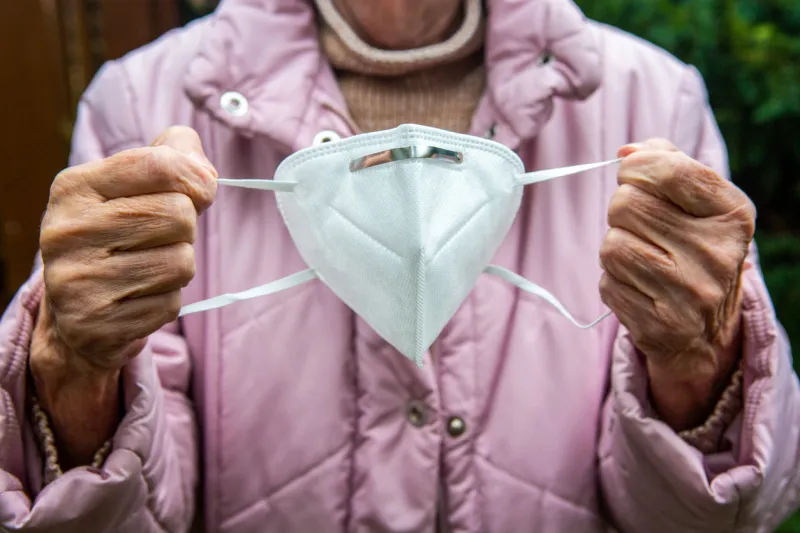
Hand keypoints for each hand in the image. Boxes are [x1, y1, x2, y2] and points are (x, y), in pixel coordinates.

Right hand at [31, 126, 216, 464]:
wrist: (76, 315)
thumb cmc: (118, 238)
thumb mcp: (131, 188)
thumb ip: (171, 157)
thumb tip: (202, 166)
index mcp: (74, 186)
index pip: (160, 164)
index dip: (197, 178)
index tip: (198, 191)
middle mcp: (66, 231)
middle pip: (178, 214)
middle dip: (185, 229)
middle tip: (159, 238)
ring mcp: (77, 280)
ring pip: (180, 262)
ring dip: (178, 268)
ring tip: (146, 269)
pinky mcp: (96, 324)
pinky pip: (170, 304)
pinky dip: (166, 301)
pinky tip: (137, 298)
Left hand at [599, 139, 754, 429]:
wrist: (706, 330)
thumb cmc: (692, 249)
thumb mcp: (698, 203)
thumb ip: (667, 164)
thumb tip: (627, 153)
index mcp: (732, 215)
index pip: (669, 170)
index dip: (637, 167)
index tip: (634, 174)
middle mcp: (717, 254)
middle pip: (626, 204)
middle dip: (621, 210)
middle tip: (641, 226)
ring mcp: (690, 293)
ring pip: (612, 245)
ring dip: (616, 247)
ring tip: (643, 259)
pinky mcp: (661, 324)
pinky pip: (608, 283)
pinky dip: (614, 281)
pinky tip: (641, 287)